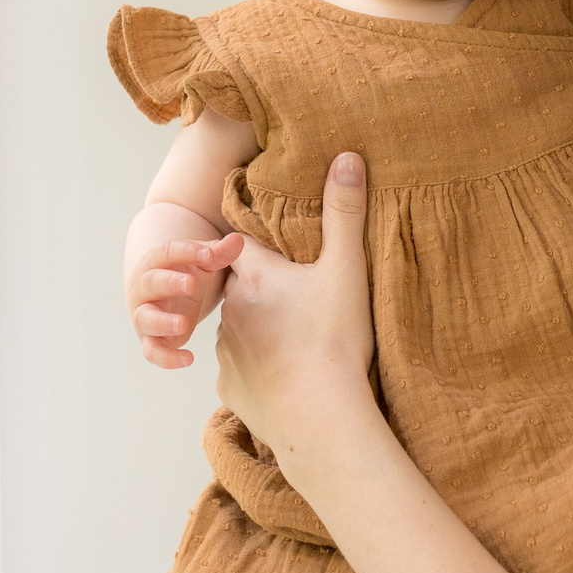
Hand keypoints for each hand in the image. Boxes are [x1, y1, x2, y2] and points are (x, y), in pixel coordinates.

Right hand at [126, 233, 243, 368]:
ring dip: (162, 321)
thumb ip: (218, 253)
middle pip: (150, 282)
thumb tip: (238, 240)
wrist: (167, 296)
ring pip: (144, 318)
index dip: (186, 251)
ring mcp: (146, 314)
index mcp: (157, 262)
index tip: (209, 254)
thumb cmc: (187, 274)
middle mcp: (145, 288)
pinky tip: (189, 358)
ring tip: (184, 323)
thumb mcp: (203, 262)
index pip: (166, 252)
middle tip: (192, 284)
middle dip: (169, 282)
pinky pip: (152, 351)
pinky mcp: (151, 340)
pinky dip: (167, 358)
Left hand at [214, 153, 378, 457]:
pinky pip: (241, 372)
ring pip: (239, 331)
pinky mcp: (230, 388)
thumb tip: (346, 156)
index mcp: (255, 277)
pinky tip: (284, 379)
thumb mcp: (346, 271)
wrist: (318, 417)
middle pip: (241, 290)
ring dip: (259, 332)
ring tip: (294, 343)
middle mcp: (230, 310)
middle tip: (296, 300)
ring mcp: (226, 352)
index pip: (240, 245)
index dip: (255, 244)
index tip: (271, 246)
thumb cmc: (333, 341)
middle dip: (262, 291)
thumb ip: (345, 214)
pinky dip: (258, 372)